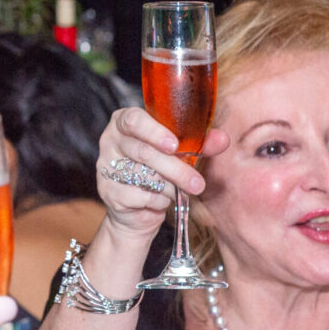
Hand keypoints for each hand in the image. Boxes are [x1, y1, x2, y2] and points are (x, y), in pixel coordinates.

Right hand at [96, 108, 228, 242]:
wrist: (138, 209)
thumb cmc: (160, 170)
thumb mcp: (180, 154)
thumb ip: (200, 144)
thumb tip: (223, 139)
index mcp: (125, 121)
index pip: (133, 120)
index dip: (154, 132)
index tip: (174, 145)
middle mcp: (110, 140)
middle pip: (143, 152)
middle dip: (175, 169)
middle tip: (197, 183)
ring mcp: (105, 166)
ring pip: (143, 176)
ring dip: (169, 186)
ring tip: (178, 190)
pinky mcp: (108, 191)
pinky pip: (139, 196)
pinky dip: (158, 200)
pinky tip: (161, 199)